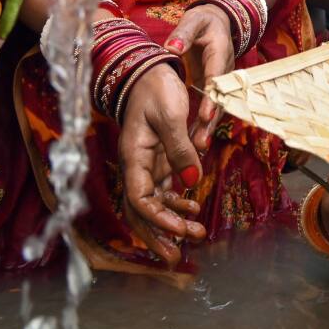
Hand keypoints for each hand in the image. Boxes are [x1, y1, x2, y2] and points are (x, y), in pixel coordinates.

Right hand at [119, 63, 206, 265]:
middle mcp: (137, 166)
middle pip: (142, 211)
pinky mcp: (159, 161)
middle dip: (159, 235)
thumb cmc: (156, 89)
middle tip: (178, 256)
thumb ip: (180, 149)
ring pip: (154, 204)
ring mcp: (147, 165)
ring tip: (195, 234)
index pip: (140, 200)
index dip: (160, 220)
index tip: (183, 231)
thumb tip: (191, 182)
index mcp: (134, 157)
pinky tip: (193, 208)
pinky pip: (163, 190)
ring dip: (171, 222)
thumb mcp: (171, 116)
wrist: (149, 71)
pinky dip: (176, 203)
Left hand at [163, 4, 234, 150]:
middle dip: (210, 122)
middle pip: (219, 100)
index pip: (216, 78)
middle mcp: (225, 71)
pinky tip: (194, 141)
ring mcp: (222, 81)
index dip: (212, 98)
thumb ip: (183, 34)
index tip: (205, 115)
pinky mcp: (216, 88)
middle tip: (200, 142)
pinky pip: (212, 108)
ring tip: (197, 148)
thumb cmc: (204, 21)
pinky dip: (204, 124)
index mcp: (220, 54)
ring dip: (208, 128)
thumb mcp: (193, 22)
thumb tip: (172, 48)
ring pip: (217, 108)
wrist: (220, 22)